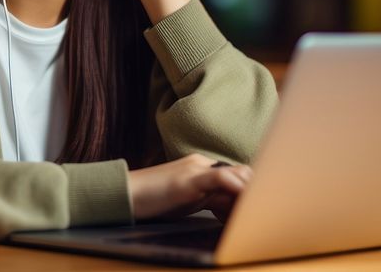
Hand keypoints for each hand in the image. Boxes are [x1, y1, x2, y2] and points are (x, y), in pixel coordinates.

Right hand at [128, 154, 253, 222]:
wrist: (126, 193)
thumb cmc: (153, 200)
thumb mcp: (187, 200)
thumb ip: (210, 200)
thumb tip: (231, 211)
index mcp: (202, 167)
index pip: (237, 176)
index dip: (248, 194)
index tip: (249, 214)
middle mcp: (202, 164)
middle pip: (242, 174)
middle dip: (253, 194)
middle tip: (254, 217)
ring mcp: (196, 169)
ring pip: (236, 175)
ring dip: (249, 194)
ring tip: (253, 214)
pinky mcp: (189, 179)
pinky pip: (220, 177)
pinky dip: (235, 187)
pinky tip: (240, 201)